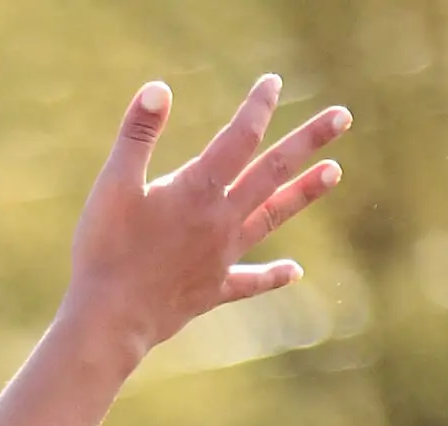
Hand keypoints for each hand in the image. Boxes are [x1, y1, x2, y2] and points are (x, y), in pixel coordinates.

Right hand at [61, 75, 349, 368]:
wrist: (108, 320)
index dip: (257, 107)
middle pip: (272, 171)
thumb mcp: (112, 186)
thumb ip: (136, 136)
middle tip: (342, 117)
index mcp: (198, 190)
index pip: (239, 138)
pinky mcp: (211, 290)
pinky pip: (249, 282)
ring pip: (271, 217)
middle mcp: (220, 220)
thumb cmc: (104, 252)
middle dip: (308, 141)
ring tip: (335, 171)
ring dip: (303, 193)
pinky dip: (272, 277)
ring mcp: (221, 256)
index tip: (272, 83)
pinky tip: (294, 272)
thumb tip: (158, 88)